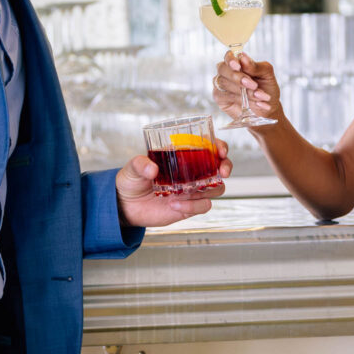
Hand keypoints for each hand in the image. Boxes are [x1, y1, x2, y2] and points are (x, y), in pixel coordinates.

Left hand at [115, 143, 230, 228]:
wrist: (126, 206)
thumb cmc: (132, 180)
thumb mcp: (132, 168)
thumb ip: (140, 164)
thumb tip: (152, 168)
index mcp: (182, 156)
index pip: (208, 147)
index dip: (219, 146)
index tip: (220, 150)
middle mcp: (192, 172)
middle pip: (220, 167)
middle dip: (226, 166)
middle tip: (223, 171)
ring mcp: (192, 190)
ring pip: (216, 188)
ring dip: (210, 189)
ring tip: (186, 192)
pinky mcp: (189, 207)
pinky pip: (202, 206)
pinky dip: (192, 206)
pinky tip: (175, 205)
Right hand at [213, 50, 282, 125]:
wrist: (268, 109)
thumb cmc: (266, 89)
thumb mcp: (267, 75)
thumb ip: (256, 66)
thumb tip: (243, 57)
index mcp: (238, 63)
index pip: (229, 56)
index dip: (231, 59)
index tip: (238, 66)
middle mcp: (227, 72)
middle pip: (223, 69)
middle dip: (238, 77)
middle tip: (254, 85)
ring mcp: (221, 84)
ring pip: (224, 83)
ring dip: (244, 91)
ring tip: (260, 96)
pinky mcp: (219, 97)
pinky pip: (225, 96)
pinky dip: (241, 100)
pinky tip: (255, 103)